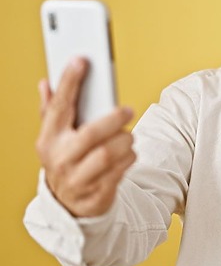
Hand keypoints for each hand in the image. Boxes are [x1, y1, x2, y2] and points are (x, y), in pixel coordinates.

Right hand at [35, 57, 135, 217]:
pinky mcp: (95, 194)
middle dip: (112, 120)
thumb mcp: (54, 136)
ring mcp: (77, 179)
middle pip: (90, 134)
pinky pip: (119, 172)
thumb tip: (45, 82)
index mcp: (48, 138)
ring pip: (107, 155)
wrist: (69, 205)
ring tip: (128, 135)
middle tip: (128, 110)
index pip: (59, 106)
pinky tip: (129, 152)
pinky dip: (129, 159)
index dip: (69, 82)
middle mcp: (60, 158)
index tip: (81, 60)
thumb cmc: (66, 159)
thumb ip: (51, 109)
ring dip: (124, 142)